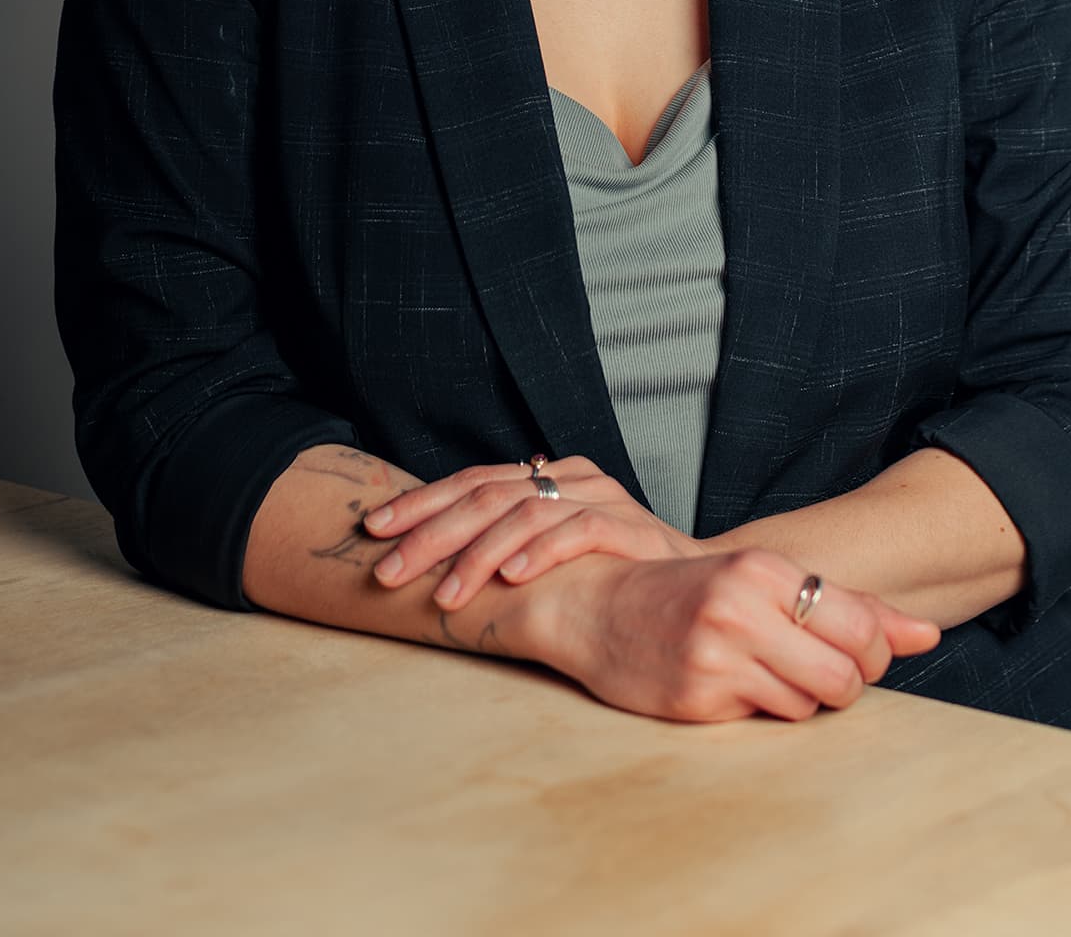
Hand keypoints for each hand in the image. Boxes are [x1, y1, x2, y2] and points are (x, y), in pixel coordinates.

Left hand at [361, 455, 705, 610]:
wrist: (699, 585)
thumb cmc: (614, 574)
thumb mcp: (553, 552)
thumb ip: (507, 541)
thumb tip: (428, 552)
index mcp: (549, 474)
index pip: (471, 479)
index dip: (420, 503)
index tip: (372, 529)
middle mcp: (572, 477)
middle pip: (486, 493)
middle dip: (430, 533)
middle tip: (388, 569)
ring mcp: (603, 498)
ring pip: (524, 512)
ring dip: (476, 555)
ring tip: (444, 595)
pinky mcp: (632, 528)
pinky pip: (578, 531)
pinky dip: (539, 553)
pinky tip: (509, 579)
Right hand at [528, 547, 943, 724]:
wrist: (598, 606)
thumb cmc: (692, 592)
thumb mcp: (766, 582)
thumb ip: (851, 607)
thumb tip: (928, 635)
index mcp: (763, 570)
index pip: (862, 627)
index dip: (872, 653)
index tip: (852, 653)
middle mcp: (742, 608)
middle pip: (845, 675)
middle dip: (843, 684)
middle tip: (815, 671)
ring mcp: (717, 655)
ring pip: (809, 705)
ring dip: (799, 699)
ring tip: (764, 673)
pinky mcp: (697, 698)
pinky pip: (764, 722)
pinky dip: (759, 712)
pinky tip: (731, 686)